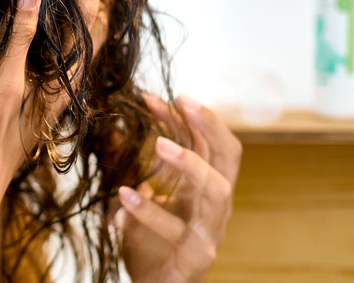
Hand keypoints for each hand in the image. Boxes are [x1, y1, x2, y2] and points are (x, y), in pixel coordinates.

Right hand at [0, 0, 116, 185]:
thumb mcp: (2, 82)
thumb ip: (21, 32)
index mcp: (63, 72)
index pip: (86, 9)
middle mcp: (62, 76)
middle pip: (86, 17)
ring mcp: (47, 85)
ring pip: (71, 32)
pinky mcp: (30, 92)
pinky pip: (50, 47)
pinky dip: (49, 20)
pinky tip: (40, 11)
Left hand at [113, 93, 242, 281]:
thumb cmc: (151, 241)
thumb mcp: (148, 192)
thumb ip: (148, 162)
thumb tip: (128, 120)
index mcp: (207, 187)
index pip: (214, 143)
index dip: (198, 117)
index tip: (170, 94)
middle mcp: (215, 207)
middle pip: (229, 158)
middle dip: (209, 125)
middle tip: (181, 101)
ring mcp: (210, 233)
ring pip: (217, 193)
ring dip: (190, 164)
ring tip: (159, 144)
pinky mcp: (195, 259)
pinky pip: (178, 232)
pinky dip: (150, 212)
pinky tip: (125, 195)